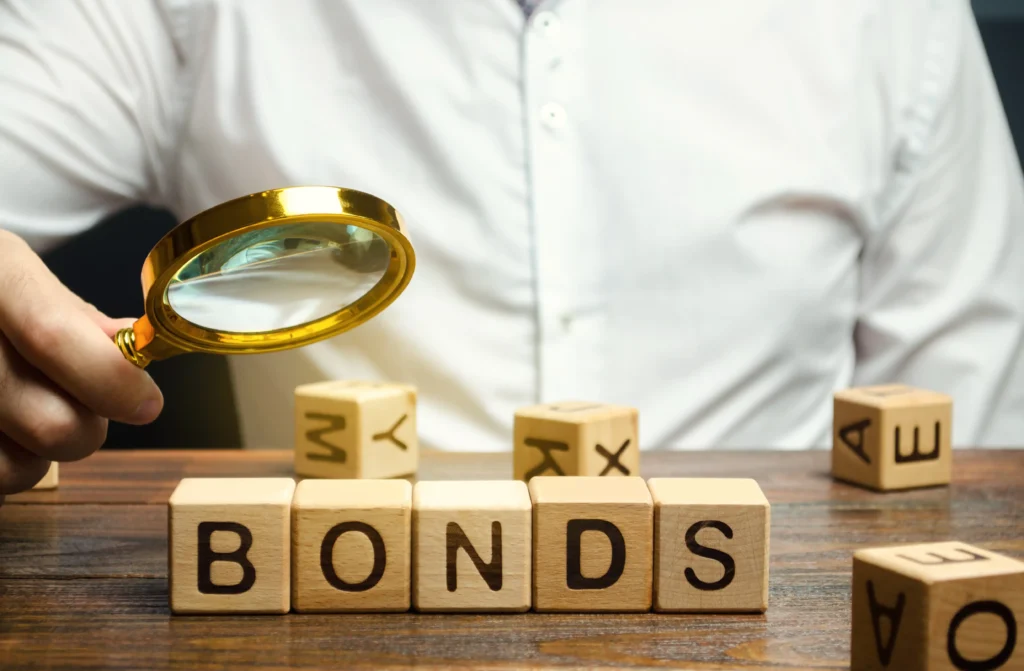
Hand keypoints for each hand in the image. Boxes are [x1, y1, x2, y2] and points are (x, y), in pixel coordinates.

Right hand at [0, 230, 163, 502]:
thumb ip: (71, 313)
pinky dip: (5, 465)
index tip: (147, 403)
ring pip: (19, 469)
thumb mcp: (8, 272)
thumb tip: (134, 344)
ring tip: (24, 413)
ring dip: (40, 455)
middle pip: (51, 422)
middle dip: (87, 427)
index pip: (51, 334)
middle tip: (81, 404)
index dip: (111, 378)